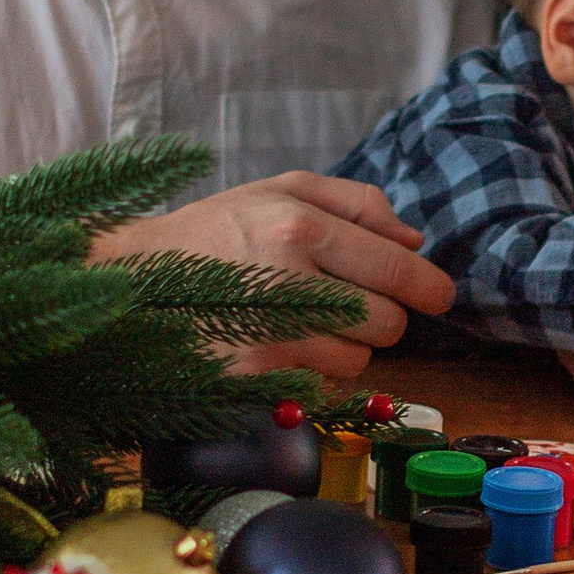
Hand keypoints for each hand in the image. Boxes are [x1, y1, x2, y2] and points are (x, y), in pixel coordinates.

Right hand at [92, 172, 452, 385]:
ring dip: (345, 345)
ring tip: (300, 316)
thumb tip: (415, 241)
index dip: (430, 288)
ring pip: (358, 361)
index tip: (438, 295)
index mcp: (301, 225)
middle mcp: (289, 279)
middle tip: (350, 302)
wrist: (135, 275)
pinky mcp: (252, 375)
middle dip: (382, 317)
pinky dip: (313, 369)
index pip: (398, 271)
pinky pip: (320, 384)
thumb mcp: (282, 188)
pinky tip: (281, 341)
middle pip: (387, 324)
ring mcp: (269, 333)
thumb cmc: (218, 227)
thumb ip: (358, 203)